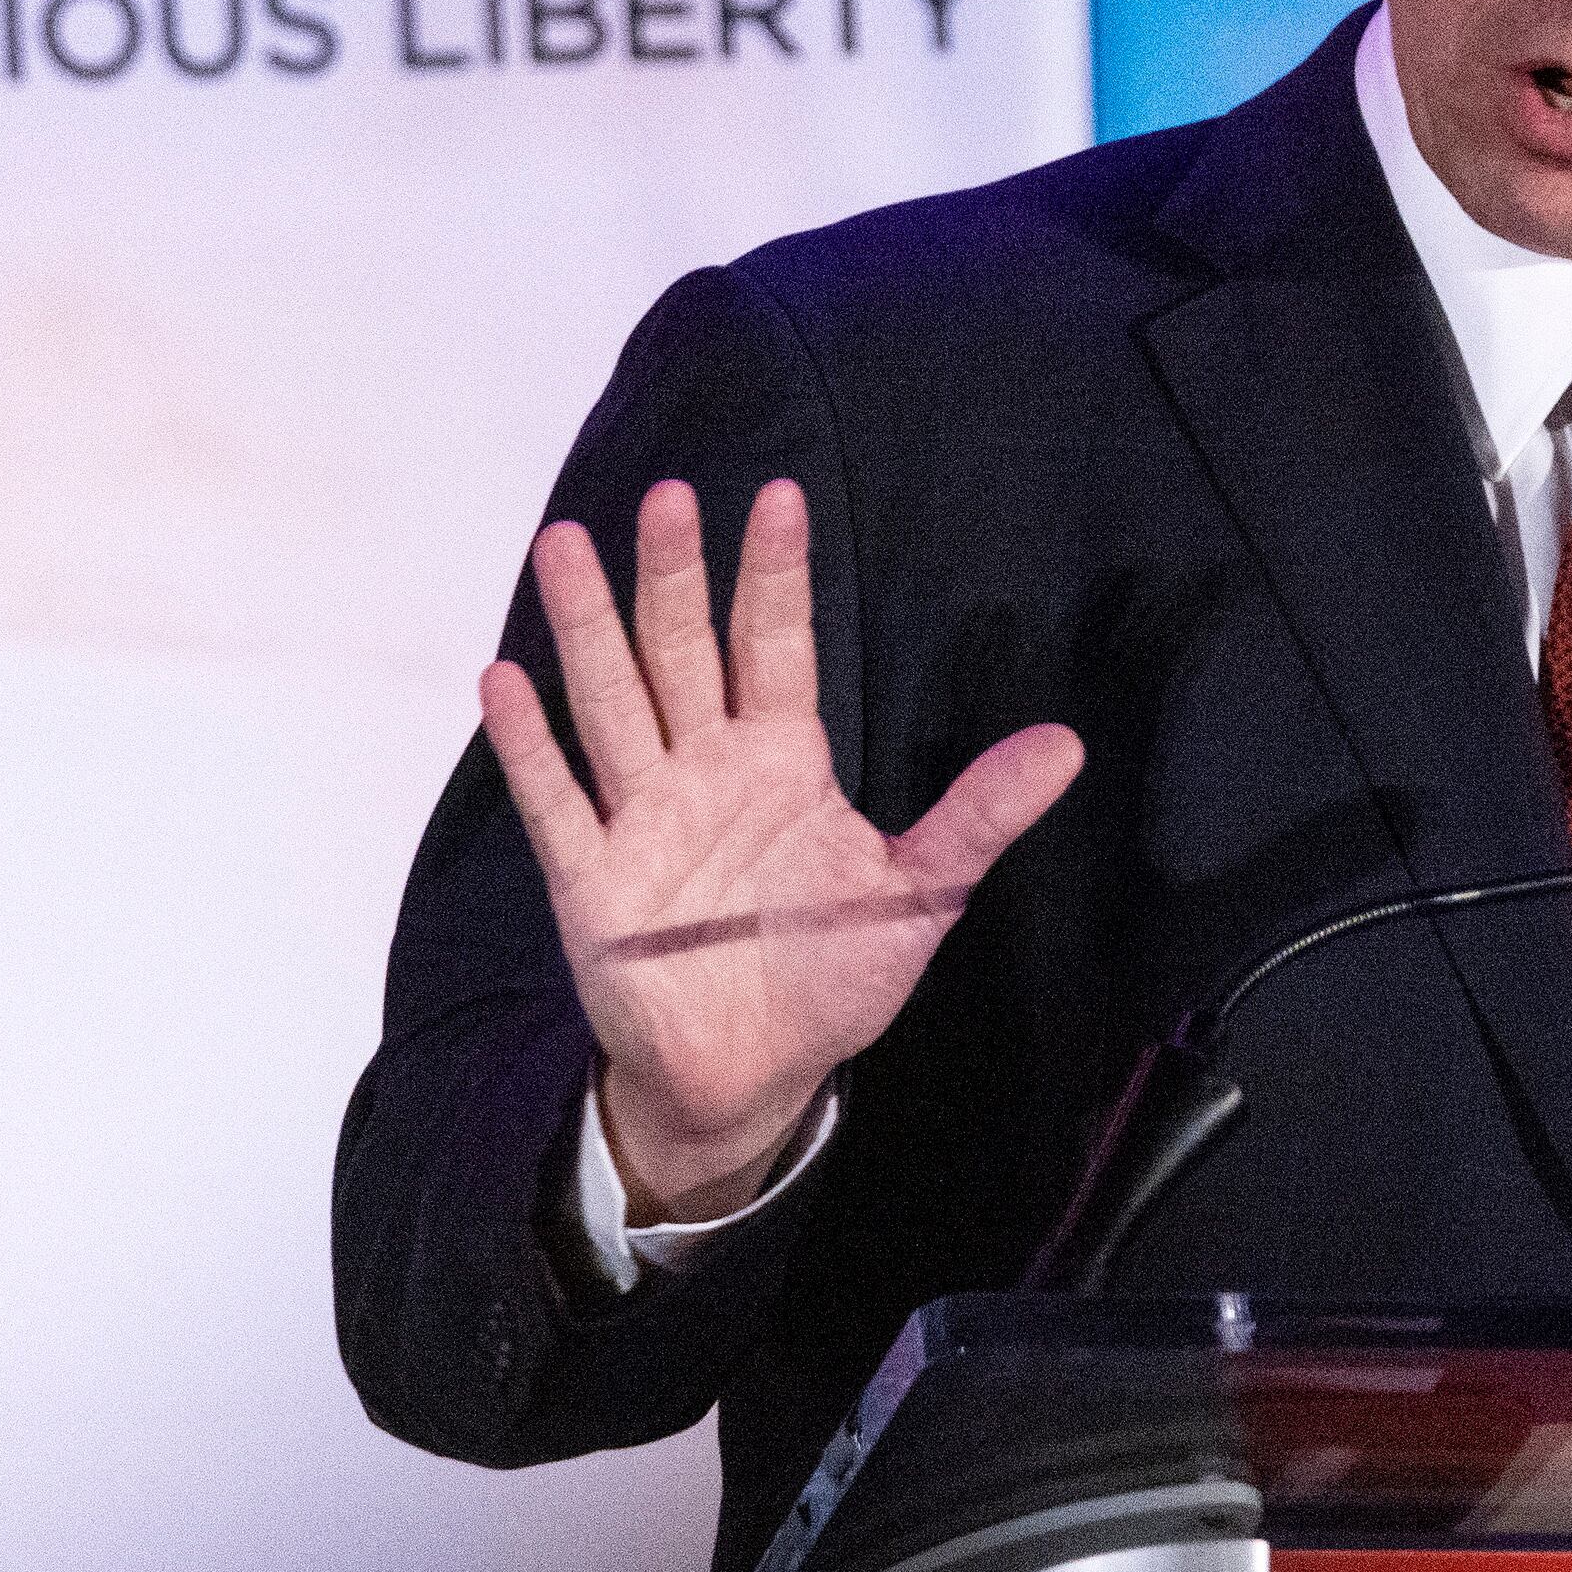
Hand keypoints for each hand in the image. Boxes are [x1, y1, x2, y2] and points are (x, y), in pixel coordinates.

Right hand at [480, 476, 1080, 1220]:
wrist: (755, 1075)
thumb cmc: (833, 978)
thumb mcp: (921, 893)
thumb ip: (980, 815)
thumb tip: (1068, 745)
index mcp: (782, 762)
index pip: (775, 647)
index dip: (775, 577)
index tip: (778, 497)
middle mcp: (705, 771)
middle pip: (683, 653)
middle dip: (674, 578)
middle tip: (666, 496)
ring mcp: (642, 818)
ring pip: (610, 704)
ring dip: (587, 629)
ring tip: (564, 544)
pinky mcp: (592, 879)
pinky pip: (557, 801)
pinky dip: (530, 745)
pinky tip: (503, 678)